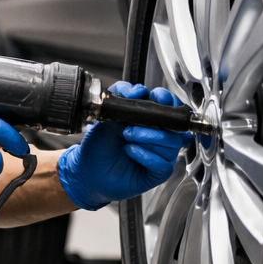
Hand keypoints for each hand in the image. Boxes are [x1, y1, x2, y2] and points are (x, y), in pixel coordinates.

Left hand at [57, 82, 186, 209]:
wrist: (88, 168)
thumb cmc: (99, 143)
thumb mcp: (106, 115)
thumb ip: (121, 98)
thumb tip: (138, 91)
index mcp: (150, 119)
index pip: (170, 105)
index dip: (166, 100)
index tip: (156, 98)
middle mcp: (160, 135)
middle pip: (174, 124)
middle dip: (154, 121)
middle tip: (130, 125)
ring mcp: (162, 154)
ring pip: (171, 143)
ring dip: (147, 138)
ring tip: (126, 138)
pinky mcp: (159, 172)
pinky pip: (163, 164)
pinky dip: (145, 155)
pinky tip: (130, 151)